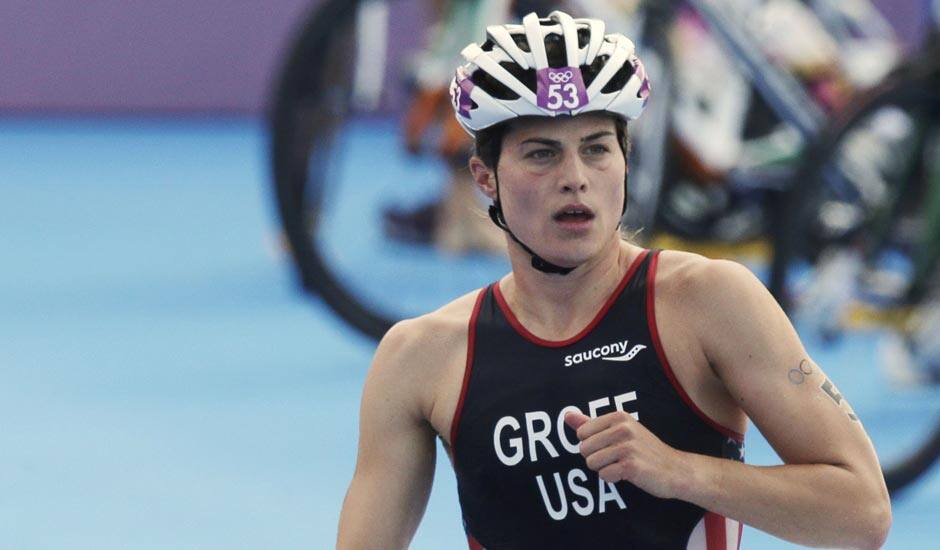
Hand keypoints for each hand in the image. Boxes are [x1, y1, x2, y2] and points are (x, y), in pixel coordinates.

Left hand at [564, 410, 689, 499]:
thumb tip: (567, 415)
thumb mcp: (620, 430)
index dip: (592, 444)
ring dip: (604, 469)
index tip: (609, 445)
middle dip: (596, 458)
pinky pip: (604, 475)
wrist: (675, 469)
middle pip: (584, 448)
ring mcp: (628, 447)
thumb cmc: (644, 450)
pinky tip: (627, 474)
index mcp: (618, 417)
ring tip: (621, 465)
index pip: (581, 432)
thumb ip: (591, 423)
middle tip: (616, 458)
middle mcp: (623, 428)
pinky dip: (612, 478)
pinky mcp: (631, 466)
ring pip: (591, 463)